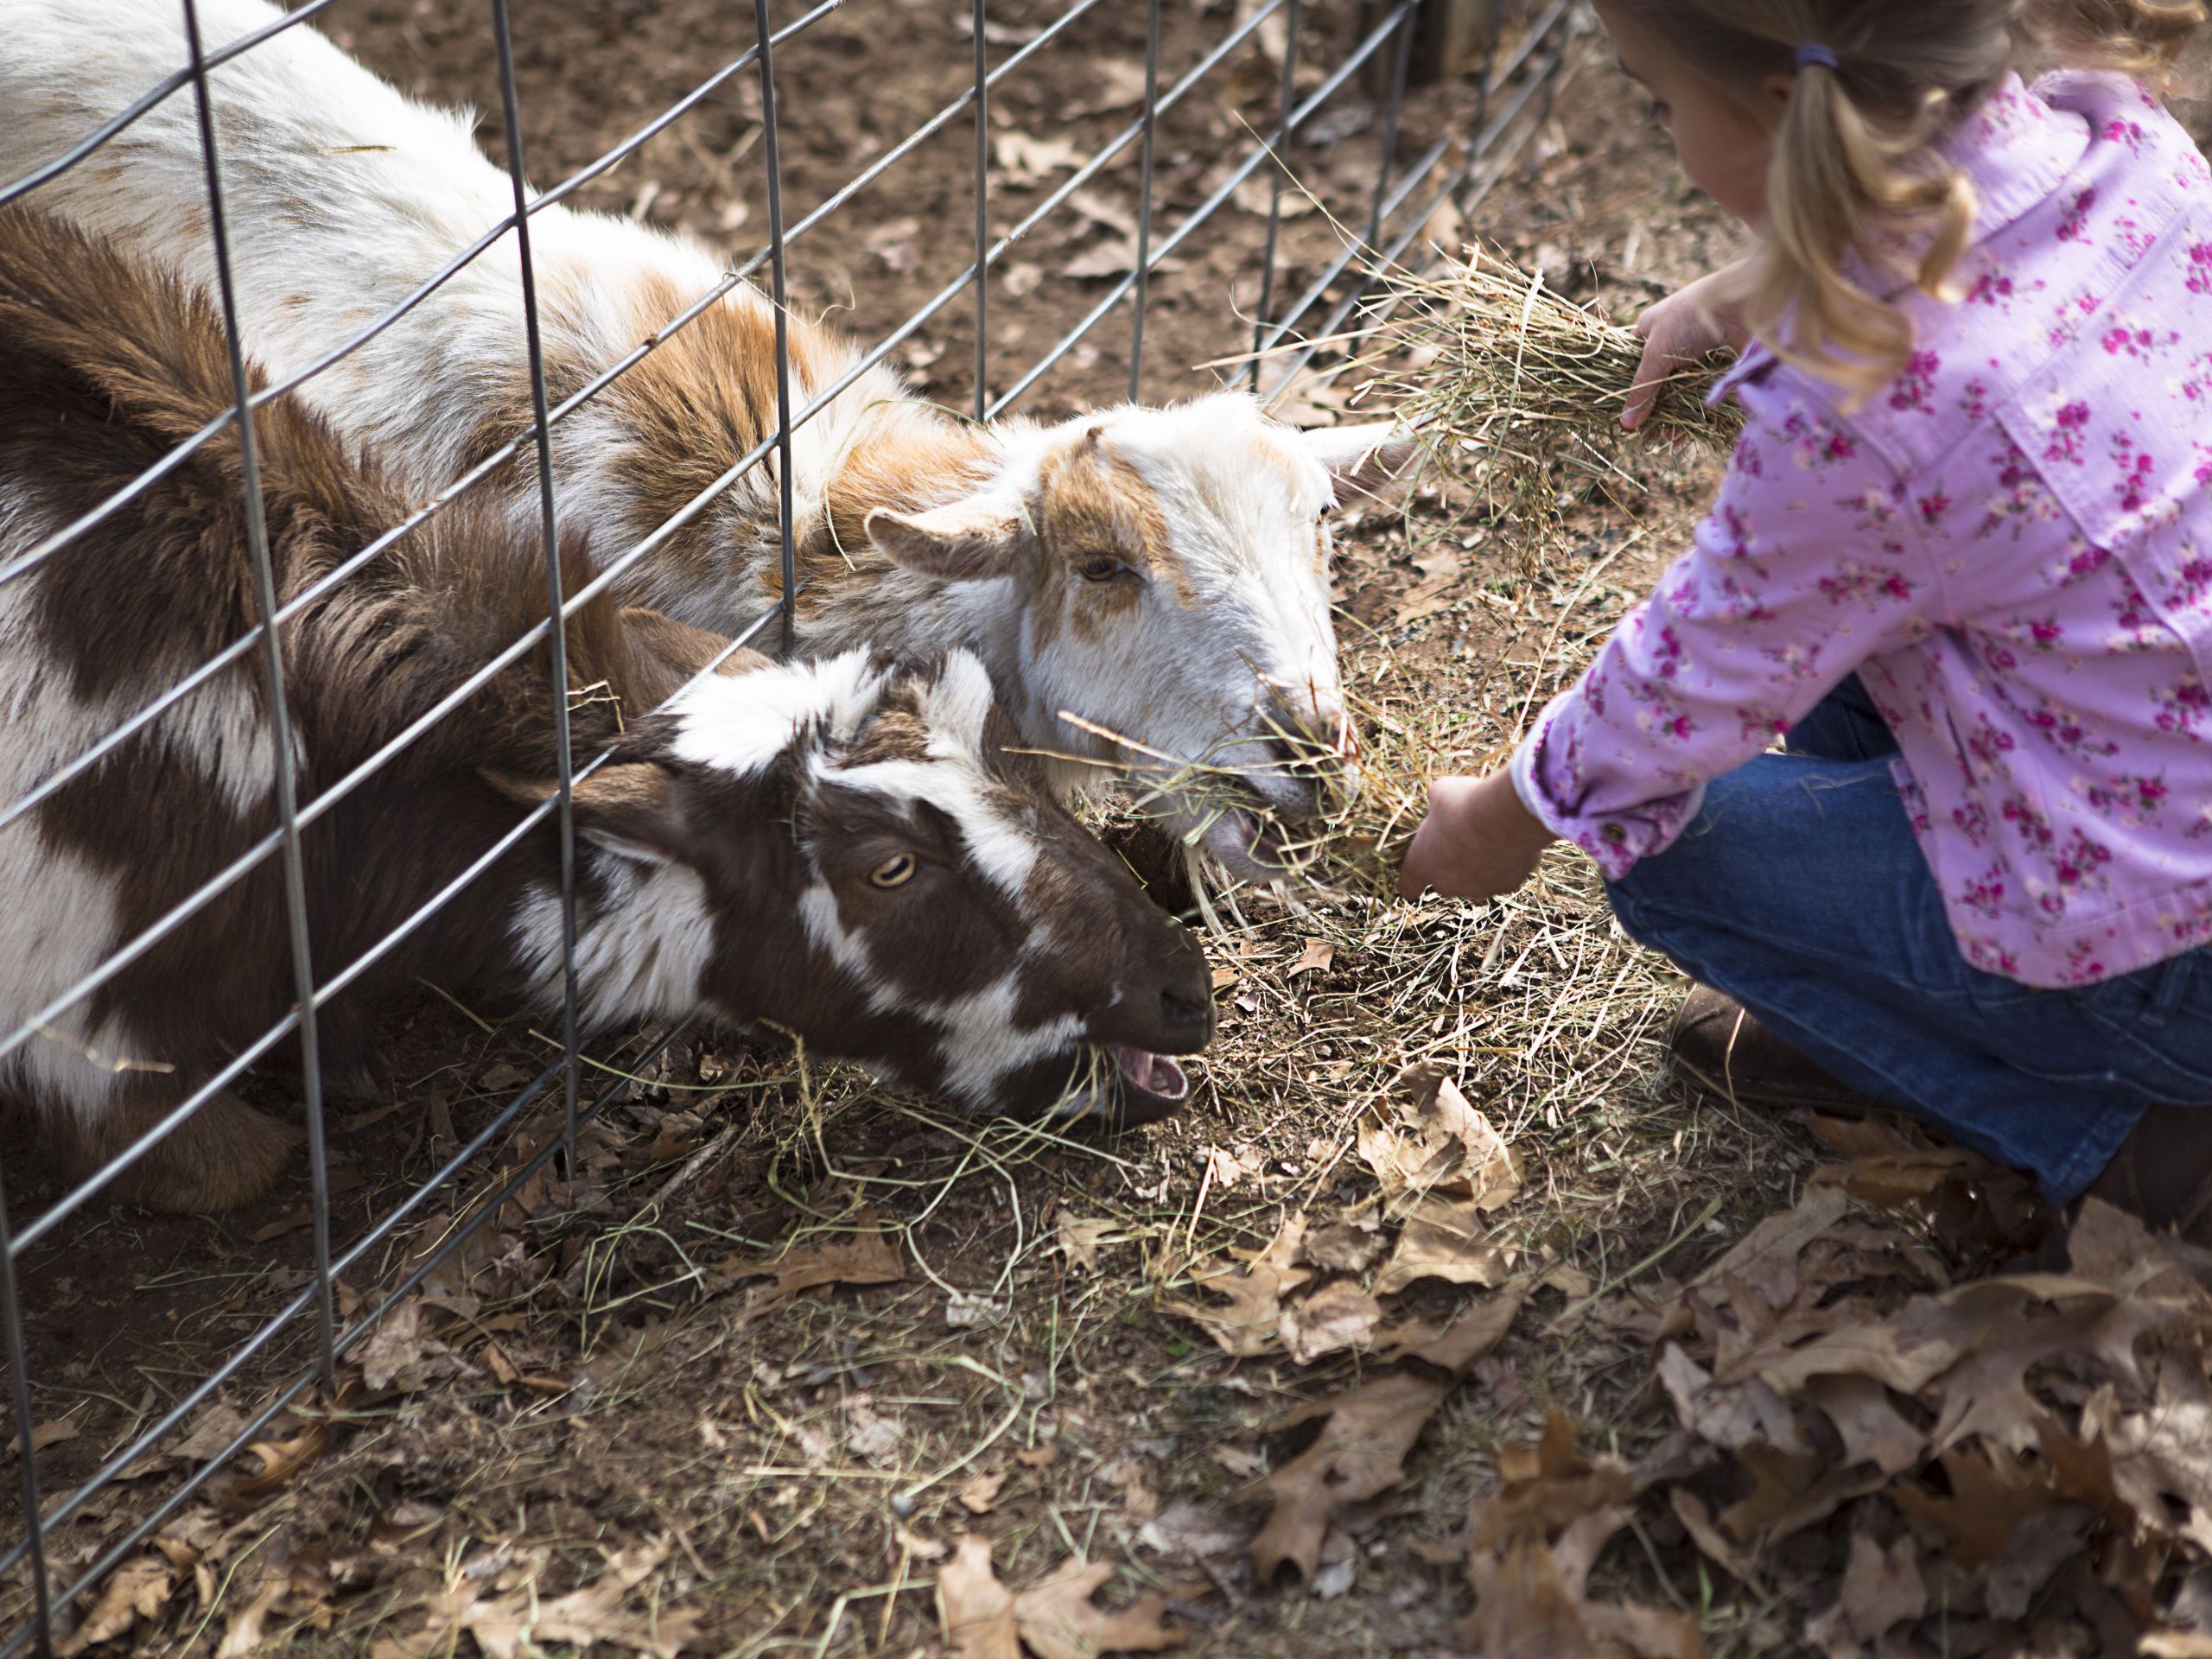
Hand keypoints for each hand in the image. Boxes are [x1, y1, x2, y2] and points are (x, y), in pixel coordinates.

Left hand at [1397, 771, 1556, 902]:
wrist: (1505, 816)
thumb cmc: (1464, 803)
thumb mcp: (1441, 793)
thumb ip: (1436, 803)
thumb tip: (1440, 800)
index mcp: (1422, 864)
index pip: (1408, 887)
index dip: (1413, 881)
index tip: (1420, 873)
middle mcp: (1447, 885)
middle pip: (1444, 883)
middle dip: (1452, 867)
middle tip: (1463, 840)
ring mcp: (1477, 889)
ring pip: (1476, 882)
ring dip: (1481, 866)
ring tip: (1492, 837)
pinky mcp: (1506, 886)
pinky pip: (1504, 876)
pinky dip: (1507, 863)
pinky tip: (1512, 842)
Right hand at [1622, 260, 1751, 433]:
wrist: (1741, 304)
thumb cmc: (1690, 317)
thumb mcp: (1657, 352)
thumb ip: (1643, 389)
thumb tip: (1627, 424)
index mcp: (1649, 330)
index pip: (1630, 364)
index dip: (1625, 389)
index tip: (1622, 416)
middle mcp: (1669, 343)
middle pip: (1653, 382)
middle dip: (1648, 409)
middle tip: (1642, 433)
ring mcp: (1693, 356)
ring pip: (1675, 392)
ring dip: (1669, 415)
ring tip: (1663, 438)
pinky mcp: (1714, 367)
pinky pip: (1696, 395)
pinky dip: (1689, 413)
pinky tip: (1681, 432)